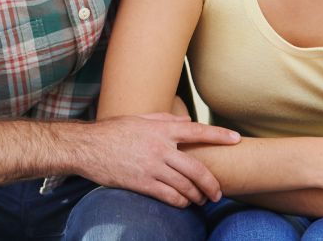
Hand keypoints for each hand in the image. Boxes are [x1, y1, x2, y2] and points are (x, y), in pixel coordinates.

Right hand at [77, 113, 239, 207]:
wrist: (86, 147)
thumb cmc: (112, 131)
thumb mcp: (139, 118)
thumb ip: (165, 119)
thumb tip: (187, 122)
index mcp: (160, 129)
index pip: (197, 131)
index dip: (219, 135)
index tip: (236, 139)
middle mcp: (159, 147)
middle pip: (196, 168)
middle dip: (212, 183)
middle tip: (218, 193)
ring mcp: (151, 166)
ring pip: (185, 185)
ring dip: (197, 195)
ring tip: (201, 200)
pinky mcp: (141, 183)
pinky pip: (169, 196)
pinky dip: (181, 202)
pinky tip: (184, 203)